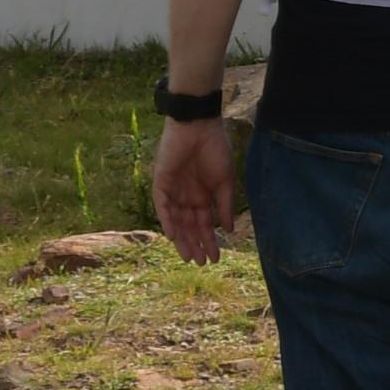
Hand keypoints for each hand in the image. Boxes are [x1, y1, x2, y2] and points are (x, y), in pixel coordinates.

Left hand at [153, 117, 235, 263]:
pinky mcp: (160, 183)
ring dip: (182, 239)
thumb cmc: (215, 150)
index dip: (210, 240)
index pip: (203, 224)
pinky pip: (162, 206)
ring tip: (189, 256)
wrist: (199, 126)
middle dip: (195, 244)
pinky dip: (167, 221)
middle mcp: (186, 197)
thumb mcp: (225, 181)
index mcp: (202, 196)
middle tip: (201, 263)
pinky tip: (174, 236)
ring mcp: (172, 191)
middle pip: (189, 226)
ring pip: (175, 221)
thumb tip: (229, 230)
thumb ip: (224, 206)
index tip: (216, 258)